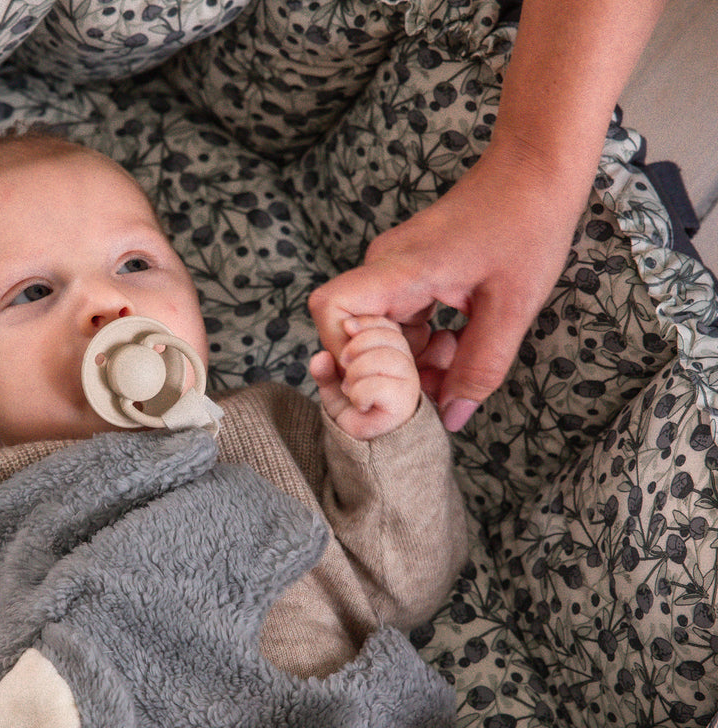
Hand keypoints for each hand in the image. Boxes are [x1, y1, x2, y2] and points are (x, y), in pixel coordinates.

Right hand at [308, 142, 583, 431]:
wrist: (538, 167)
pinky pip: (401, 323)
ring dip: (413, 362)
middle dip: (392, 372)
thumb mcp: (511, 308)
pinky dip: (424, 345)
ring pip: (381, 335)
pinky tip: (458, 346)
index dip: (344, 354)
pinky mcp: (409, 275)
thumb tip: (451, 418)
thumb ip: (478, 369)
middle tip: (436, 387)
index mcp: (399, 269)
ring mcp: (395, 271)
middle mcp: (385, 268)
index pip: (331, 310)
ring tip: (457, 363)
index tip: (382, 379)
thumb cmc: (527, 223)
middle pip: (357, 336)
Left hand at [309, 314, 420, 439]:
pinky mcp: (404, 404)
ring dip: (357, 372)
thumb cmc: (355, 416)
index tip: (347, 327)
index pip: (389, 327)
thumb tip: (320, 357)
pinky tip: (359, 403)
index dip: (368, 322)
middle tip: (344, 365)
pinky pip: (379, 386)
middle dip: (358, 346)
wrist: (363, 448)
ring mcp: (408, 386)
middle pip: (390, 338)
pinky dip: (360, 393)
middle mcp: (405, 368)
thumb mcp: (334, 389)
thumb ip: (326, 372)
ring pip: (386, 359)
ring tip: (350, 388)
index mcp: (393, 357)